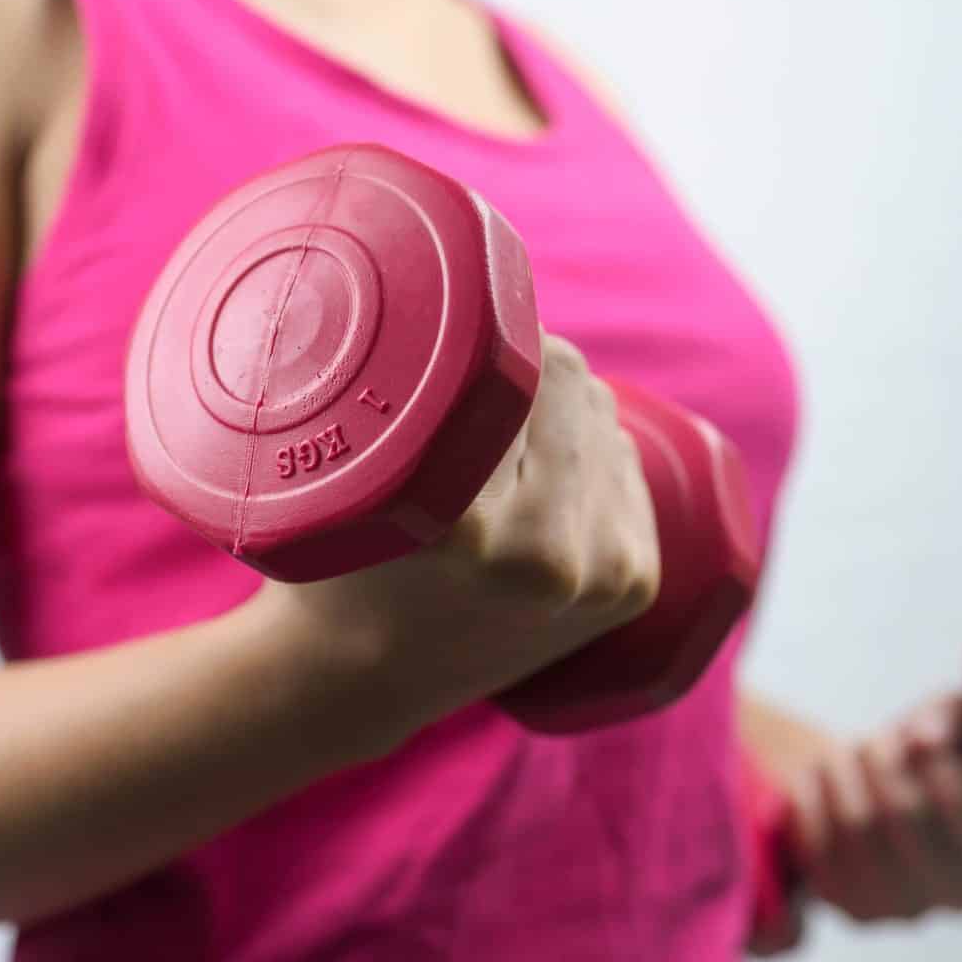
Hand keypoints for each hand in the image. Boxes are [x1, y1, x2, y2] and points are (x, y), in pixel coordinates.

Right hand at [264, 334, 660, 746]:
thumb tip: (449, 281)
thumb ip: (385, 383)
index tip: (457, 326)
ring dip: (562, 413)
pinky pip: (629, 470)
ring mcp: (601, 576)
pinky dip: (596, 454)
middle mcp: (548, 558)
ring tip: (499, 447)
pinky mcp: (633, 585)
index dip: (493, 327)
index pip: (523, 362)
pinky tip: (547, 475)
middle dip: (526, 368)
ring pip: (605, 422)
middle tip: (470, 387)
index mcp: (464, 527)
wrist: (358, 680)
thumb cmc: (327, 559)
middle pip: (573, 385)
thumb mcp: (338, 469)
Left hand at [748, 695, 961, 936]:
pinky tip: (818, 778)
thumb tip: (926, 738)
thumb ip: (955, 717)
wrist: (892, 797)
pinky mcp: (858, 911)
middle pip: (902, 811)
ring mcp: (908, 910)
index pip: (960, 803)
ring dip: (842, 775)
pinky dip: (811, 802)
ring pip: (856, 826)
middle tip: (876, 740)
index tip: (913, 735)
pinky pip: (818, 848)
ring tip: (846, 754)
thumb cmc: (940, 753)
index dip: (928, 758)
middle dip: (881, 761)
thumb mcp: (961, 719)